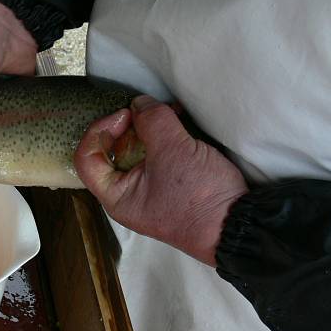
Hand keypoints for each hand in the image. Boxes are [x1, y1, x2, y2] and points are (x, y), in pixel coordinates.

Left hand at [74, 95, 248, 265]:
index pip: (87, 158)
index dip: (100, 130)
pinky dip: (166, 138)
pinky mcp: (173, 187)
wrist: (242, 226)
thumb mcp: (172, 150)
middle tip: (150, 109)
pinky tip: (181, 121)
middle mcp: (128, 196)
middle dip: (130, 125)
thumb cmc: (198, 195)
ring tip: (171, 111)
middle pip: (112, 152)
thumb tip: (140, 104)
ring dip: (151, 128)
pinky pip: (159, 157)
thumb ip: (151, 121)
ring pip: (138, 152)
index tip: (126, 115)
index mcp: (116, 196)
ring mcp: (151, 192)